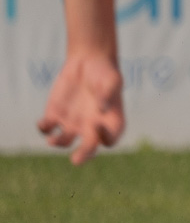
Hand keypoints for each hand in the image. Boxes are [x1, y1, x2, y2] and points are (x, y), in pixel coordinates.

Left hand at [38, 48, 124, 164]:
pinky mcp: (55, 115)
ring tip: (52, 141)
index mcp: (110, 123)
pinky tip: (44, 123)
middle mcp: (91, 128)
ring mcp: (72, 124)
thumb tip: (102, 108)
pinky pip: (47, 128)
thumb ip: (108, 93)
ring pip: (64, 141)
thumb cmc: (105, 72)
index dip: (105, 138)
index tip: (98, 126)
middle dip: (83, 154)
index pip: (110, 140)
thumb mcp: (113, 79)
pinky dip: (44, 128)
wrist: (88, 62)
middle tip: (76, 160)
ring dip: (58, 143)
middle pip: (88, 148)